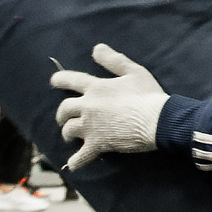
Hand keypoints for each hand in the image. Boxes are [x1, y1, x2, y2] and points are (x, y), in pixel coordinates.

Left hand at [50, 43, 169, 167]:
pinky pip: (81, 155)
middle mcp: (88, 106)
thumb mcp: (133, 71)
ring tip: (70, 137)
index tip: (54, 81)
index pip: (71, 81)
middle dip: (62, 113)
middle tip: (63, 118)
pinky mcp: (98, 144)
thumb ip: (113, 60)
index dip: (60, 80)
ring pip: (69, 130)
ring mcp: (91, 127)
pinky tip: (73, 164)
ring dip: (67, 133)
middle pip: (64, 109)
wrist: (157, 120)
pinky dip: (76, 161)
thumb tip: (96, 48)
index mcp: (96, 88)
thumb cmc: (148, 94)